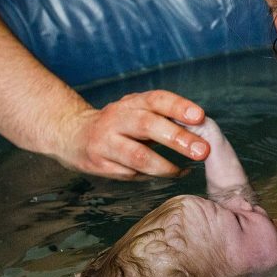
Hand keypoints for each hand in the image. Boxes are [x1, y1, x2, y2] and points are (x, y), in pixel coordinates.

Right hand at [54, 90, 209, 178]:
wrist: (73, 134)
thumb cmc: (120, 124)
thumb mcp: (138, 111)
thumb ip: (165, 117)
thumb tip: (203, 129)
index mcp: (131, 103)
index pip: (156, 99)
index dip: (178, 107)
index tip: (200, 116)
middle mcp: (117, 119)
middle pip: (147, 126)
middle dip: (177, 138)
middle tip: (202, 151)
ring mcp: (106, 142)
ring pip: (137, 156)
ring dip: (164, 166)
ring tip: (182, 171)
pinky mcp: (99, 164)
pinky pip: (129, 173)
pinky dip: (150, 177)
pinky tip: (164, 176)